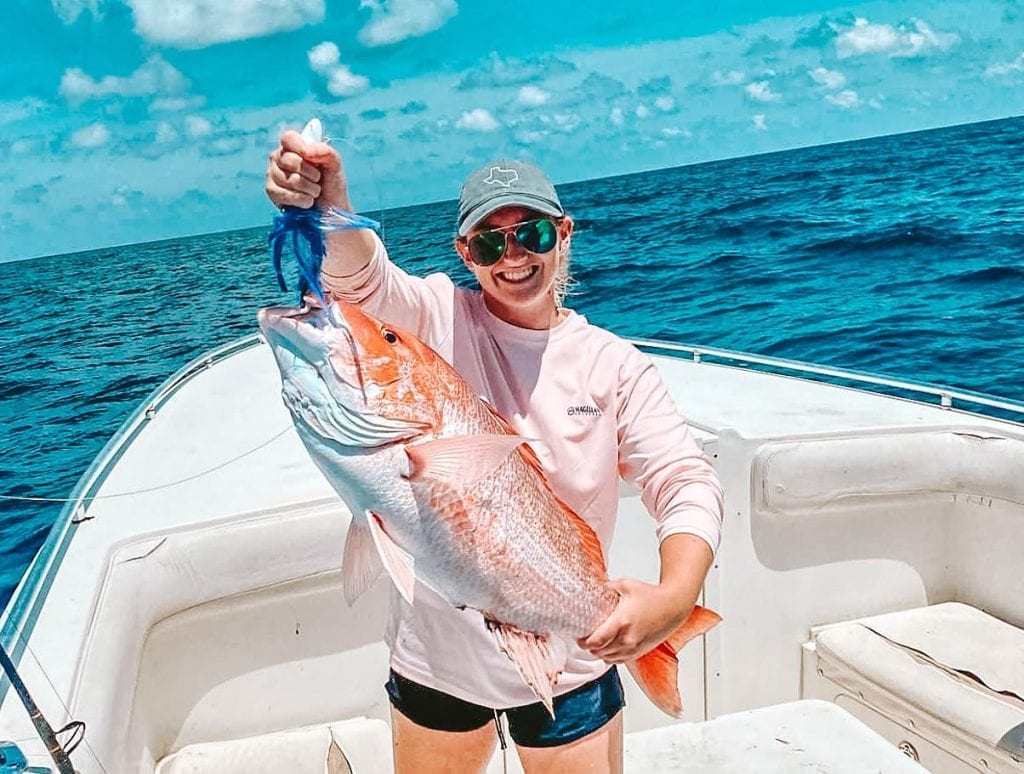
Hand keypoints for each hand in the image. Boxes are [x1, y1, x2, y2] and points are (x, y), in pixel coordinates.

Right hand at [265, 129, 348, 210]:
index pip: (288, 138)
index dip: (301, 147)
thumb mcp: (334, 165)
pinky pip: (286, 195)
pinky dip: (303, 200)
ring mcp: (272, 174)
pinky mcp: (271, 191)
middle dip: (311, 174)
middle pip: (290, 160)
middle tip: (318, 179)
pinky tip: (307, 201)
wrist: (331, 209)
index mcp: (294, 146)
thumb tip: (307, 150)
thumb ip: (324, 151)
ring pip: (290, 180)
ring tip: (314, 191)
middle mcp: (279, 157)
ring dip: (310, 189)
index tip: (313, 158)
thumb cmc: (331, 184)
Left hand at [577, 578, 695, 663]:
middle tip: (584, 638)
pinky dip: (610, 657)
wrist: (673, 606)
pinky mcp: (639, 652)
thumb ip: (607, 587)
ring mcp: (634, 648)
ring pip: (608, 659)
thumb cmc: (652, 596)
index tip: (578, 637)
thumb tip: (592, 588)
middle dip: (589, 647)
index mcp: (622, 621)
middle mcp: (628, 638)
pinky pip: (619, 661)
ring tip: (594, 643)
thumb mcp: (625, 585)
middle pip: (600, 652)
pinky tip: (607, 649)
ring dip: (599, 653)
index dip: (584, 642)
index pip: (596, 641)